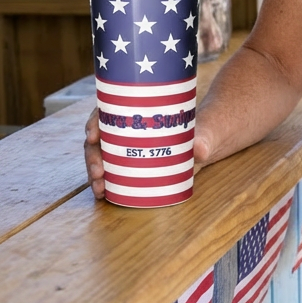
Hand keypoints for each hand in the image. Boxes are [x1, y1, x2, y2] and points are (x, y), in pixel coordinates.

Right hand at [84, 108, 209, 200]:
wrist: (207, 142)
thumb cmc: (203, 131)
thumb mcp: (205, 133)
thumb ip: (204, 141)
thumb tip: (201, 150)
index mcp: (140, 109)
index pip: (109, 109)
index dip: (95, 120)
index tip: (93, 135)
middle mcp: (128, 126)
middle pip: (100, 136)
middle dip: (93, 154)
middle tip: (99, 172)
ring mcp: (128, 145)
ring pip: (101, 154)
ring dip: (94, 171)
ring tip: (100, 189)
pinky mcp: (132, 161)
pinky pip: (111, 168)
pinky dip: (104, 180)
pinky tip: (103, 193)